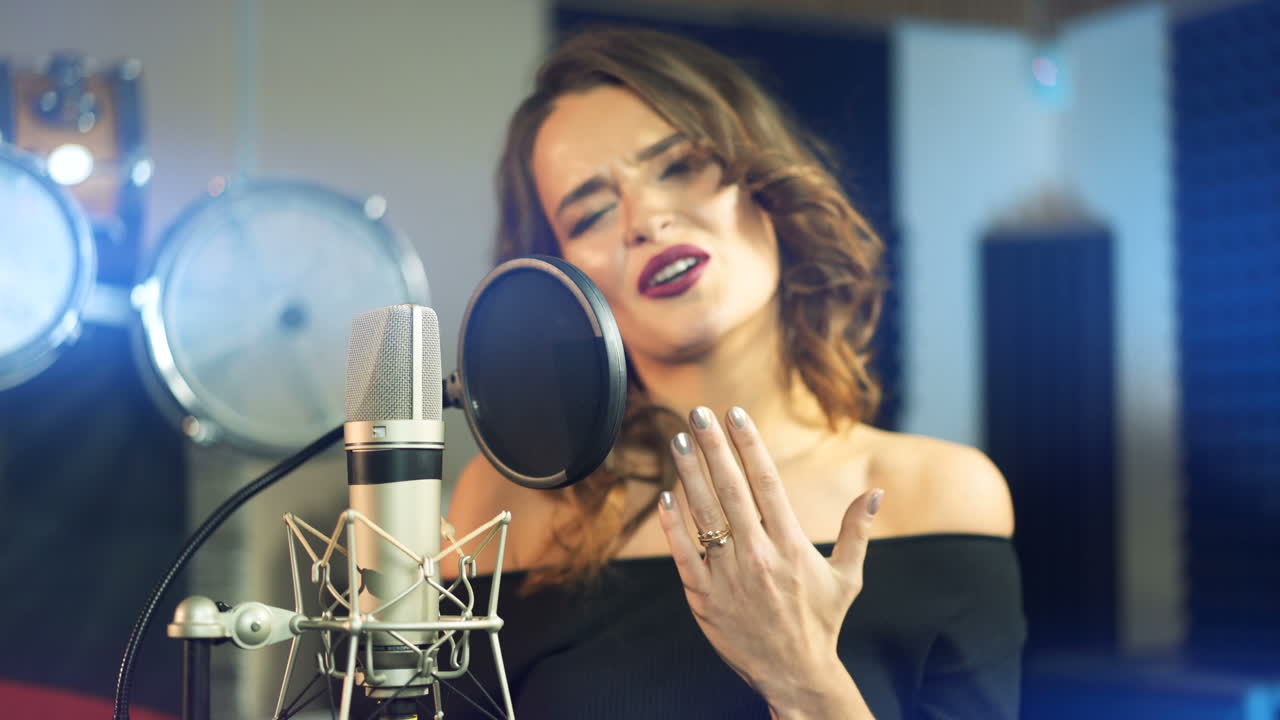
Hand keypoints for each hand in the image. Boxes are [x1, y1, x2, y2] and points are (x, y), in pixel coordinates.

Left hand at [656, 406, 881, 718]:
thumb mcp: (847, 578)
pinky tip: (667, 496)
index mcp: (791, 545)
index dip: (749, 444)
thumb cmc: (821, 623)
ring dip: (689, 474)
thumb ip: (856, 531)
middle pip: (731, 489)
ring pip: (704, 514)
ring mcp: (728, 575)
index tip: (736, 415)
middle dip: (714, 447)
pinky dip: (674, 524)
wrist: (794, 674)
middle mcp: (759, 555)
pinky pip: (684, 553)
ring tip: (679, 440)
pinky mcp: (704, 597)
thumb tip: (875, 492)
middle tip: (699, 413)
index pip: (766, 482)